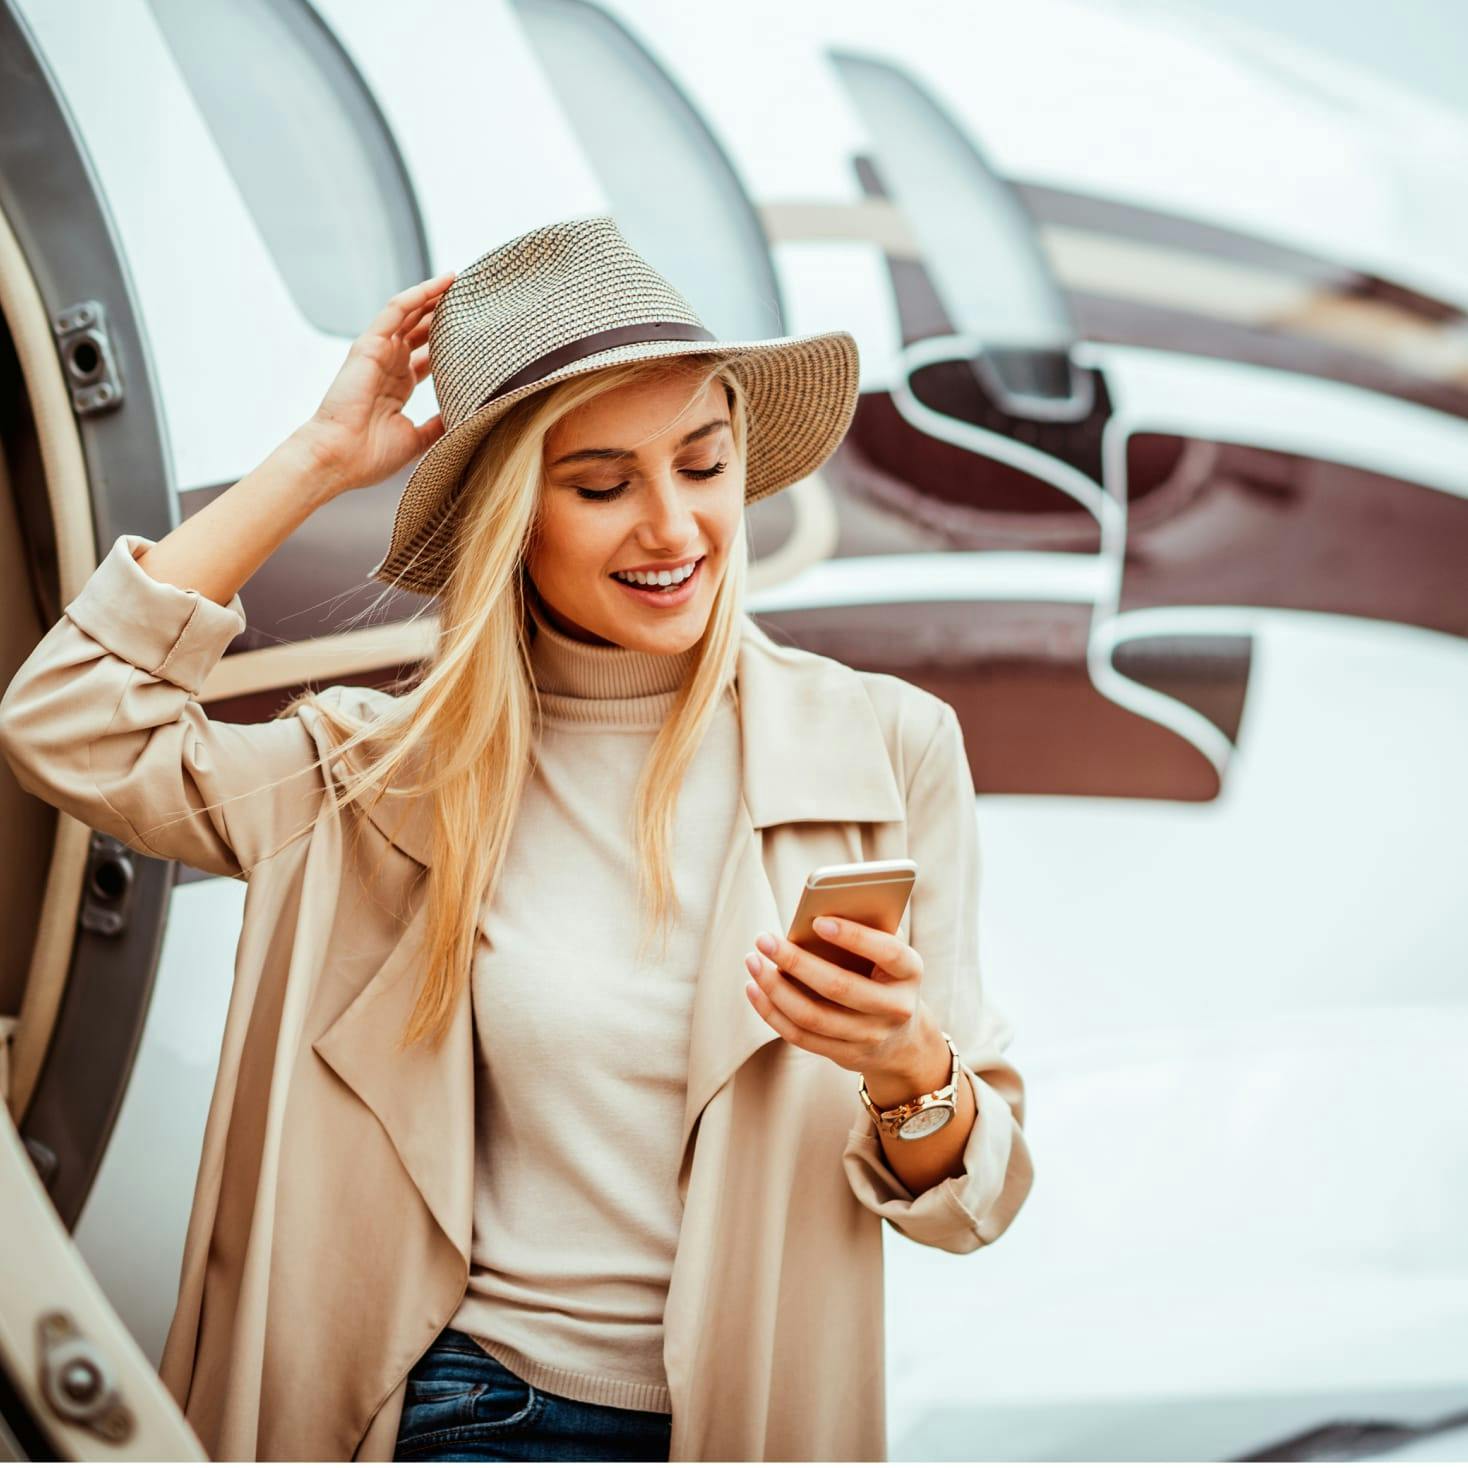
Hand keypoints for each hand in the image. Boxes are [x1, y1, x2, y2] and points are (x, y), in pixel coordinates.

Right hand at [295, 271, 456, 495]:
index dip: (449, 343)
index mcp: (398, 386)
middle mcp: (389, 365)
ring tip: (461, 281)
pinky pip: (396, 310)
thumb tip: (470, 416)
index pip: (428, 355)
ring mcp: (378, 353)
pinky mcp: (369, 344)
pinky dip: (418, 294)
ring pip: (411, 314)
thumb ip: (440, 424)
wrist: (340, 458)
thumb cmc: (370, 455)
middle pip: (421, 331)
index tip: (476, 334)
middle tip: (474, 300)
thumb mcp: (417, 438)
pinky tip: (441, 282)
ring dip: (435, 296)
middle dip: (445, 315)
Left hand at [742, 917, 925, 1076]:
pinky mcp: (846, 1055)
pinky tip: (754, 989)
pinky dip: (772, 1013)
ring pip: (813, 1016)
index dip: (854, 936)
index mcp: (910, 972)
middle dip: (796, 961)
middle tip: (764, 939)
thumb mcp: (889, 954)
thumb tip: (820, 907)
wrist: (902, 1039)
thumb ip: (867, 929)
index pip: (887, 952)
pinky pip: (801, 1036)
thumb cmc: (885, 976)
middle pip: (839, 987)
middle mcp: (895, 1008)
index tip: (817, 920)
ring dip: (775, 988)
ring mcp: (871, 1036)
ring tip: (753, 961)